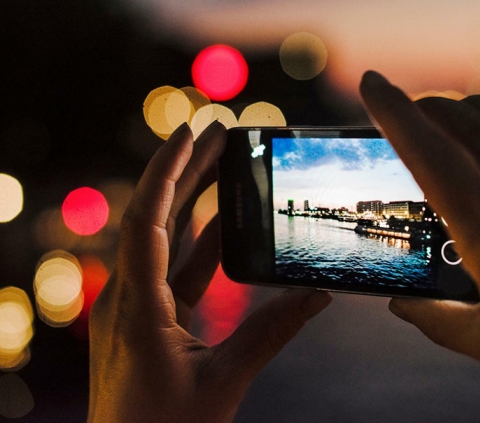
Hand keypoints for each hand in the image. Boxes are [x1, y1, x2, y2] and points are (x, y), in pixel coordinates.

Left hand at [88, 122, 331, 422]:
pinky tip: (222, 223)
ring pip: (163, 239)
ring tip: (222, 164)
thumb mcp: (225, 381)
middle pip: (155, 216)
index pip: (148, 220)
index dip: (169, 171)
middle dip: (185, 170)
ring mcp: (136, 307)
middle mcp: (128, 297)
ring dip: (192, 201)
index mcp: (138, 307)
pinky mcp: (148, 319)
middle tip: (217, 132)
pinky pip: (173, 269)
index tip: (191, 132)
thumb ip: (272, 333)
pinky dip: (198, 242)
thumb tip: (317, 295)